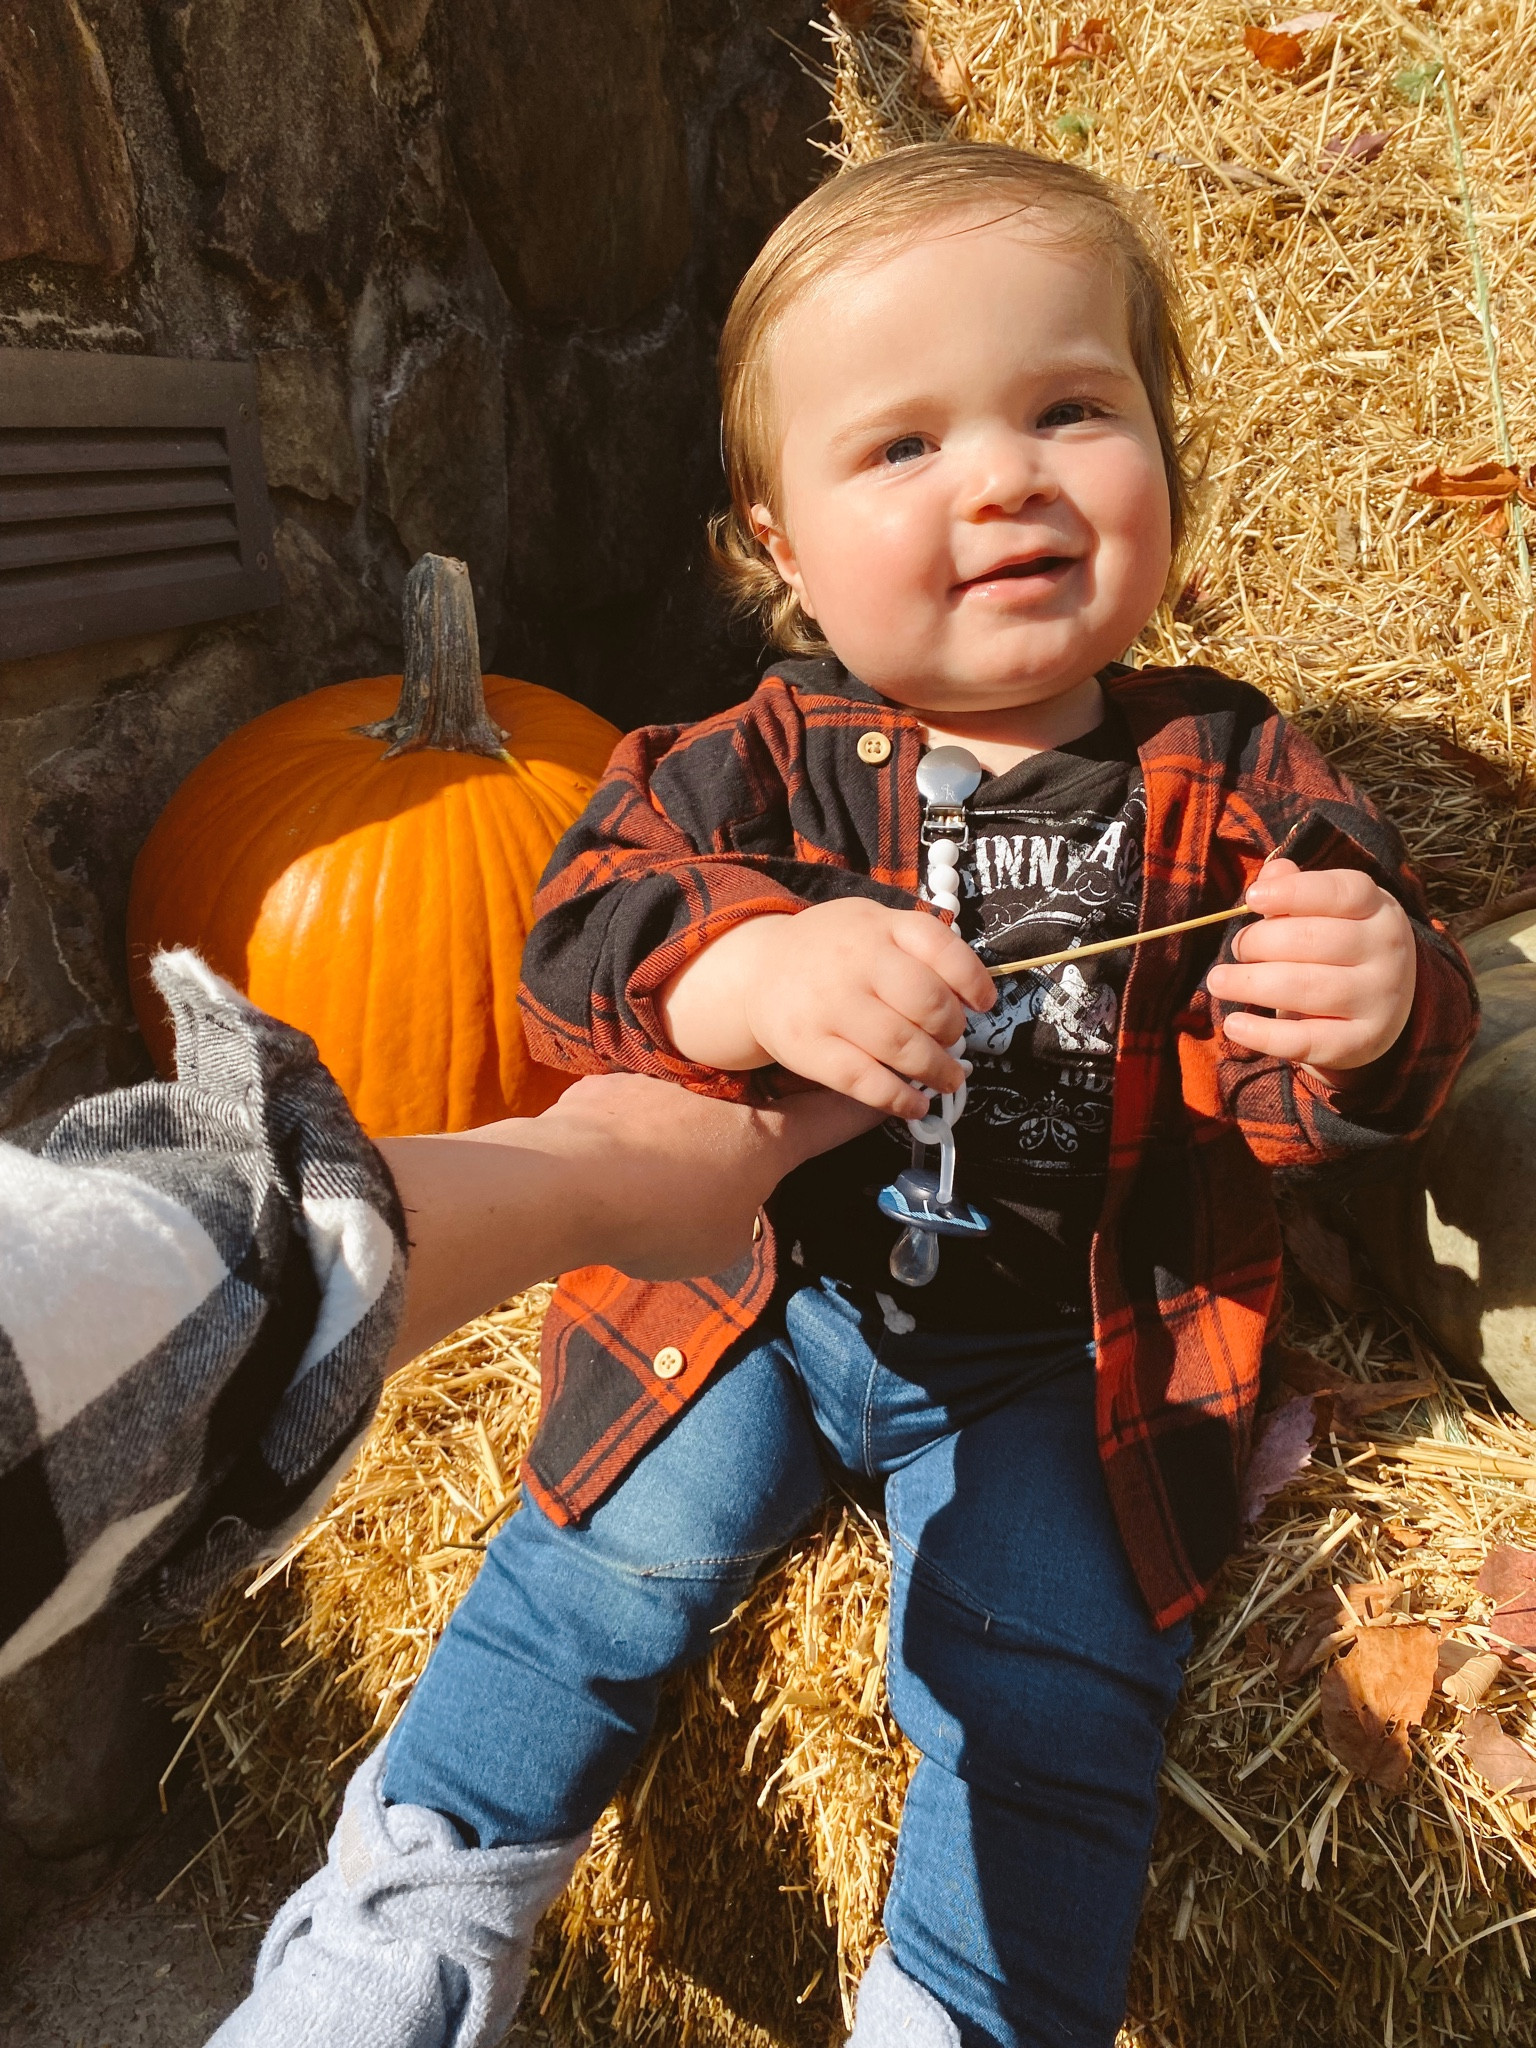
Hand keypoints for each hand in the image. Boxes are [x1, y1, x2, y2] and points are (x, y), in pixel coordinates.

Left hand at [536, 1073, 880, 1276]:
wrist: (564, 1183)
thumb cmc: (657, 1219)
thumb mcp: (723, 1244)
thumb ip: (740, 1218)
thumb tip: (726, 1208)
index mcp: (769, 1135)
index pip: (837, 1115)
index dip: (869, 1104)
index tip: (893, 1090)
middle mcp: (728, 1092)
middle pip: (772, 1089)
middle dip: (780, 1103)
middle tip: (774, 1126)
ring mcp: (670, 1075)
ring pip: (702, 1088)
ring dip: (698, 1113)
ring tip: (676, 1154)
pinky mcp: (615, 1076)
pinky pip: (641, 1092)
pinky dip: (639, 1118)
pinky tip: (617, 1151)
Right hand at [659, 900, 997, 1117]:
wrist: (758, 969)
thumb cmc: (834, 952)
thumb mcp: (874, 926)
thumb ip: (918, 948)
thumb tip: (971, 997)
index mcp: (879, 925)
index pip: (942, 948)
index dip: (973, 981)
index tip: (982, 1004)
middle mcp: (854, 960)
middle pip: (929, 1004)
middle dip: (952, 1032)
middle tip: (953, 1043)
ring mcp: (829, 1004)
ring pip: (903, 1047)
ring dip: (937, 1071)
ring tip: (947, 1078)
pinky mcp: (808, 1046)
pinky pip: (865, 1082)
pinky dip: (900, 1098)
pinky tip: (915, 1103)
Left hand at [1205, 858, 1416, 1082]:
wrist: (1381, 1008)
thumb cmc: (1338, 947)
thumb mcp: (1326, 912)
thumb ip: (1294, 890)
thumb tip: (1271, 874)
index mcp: (1379, 909)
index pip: (1341, 893)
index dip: (1293, 893)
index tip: (1252, 899)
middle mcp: (1387, 951)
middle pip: (1314, 940)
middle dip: (1261, 942)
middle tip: (1236, 948)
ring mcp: (1379, 999)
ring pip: (1307, 988)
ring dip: (1252, 984)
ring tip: (1218, 981)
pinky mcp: (1361, 1042)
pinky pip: (1306, 1040)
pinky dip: (1264, 1034)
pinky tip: (1234, 1024)